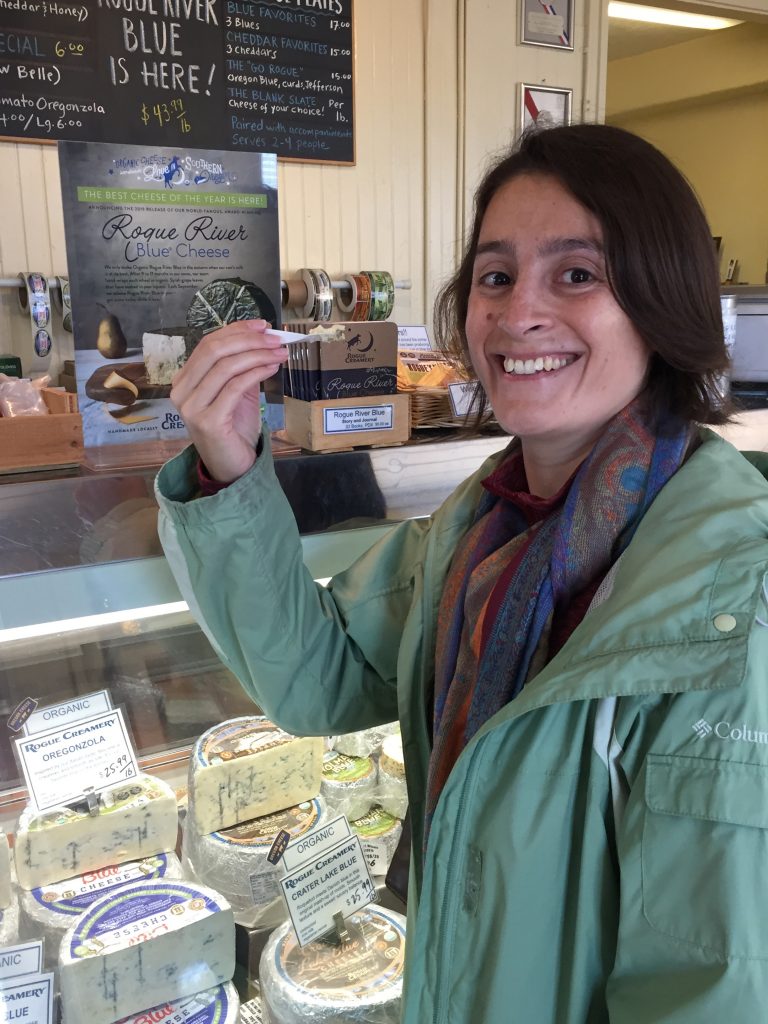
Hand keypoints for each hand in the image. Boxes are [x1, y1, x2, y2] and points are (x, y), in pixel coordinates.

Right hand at [170, 319, 287, 483]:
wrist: (231, 467)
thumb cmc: (234, 429)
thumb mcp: (238, 392)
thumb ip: (242, 367)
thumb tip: (262, 338)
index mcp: (184, 380)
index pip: (208, 344)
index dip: (236, 330)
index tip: (263, 325)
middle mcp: (181, 391)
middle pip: (214, 350)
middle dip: (249, 340)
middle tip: (275, 338)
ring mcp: (191, 407)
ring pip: (225, 366)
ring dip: (257, 354)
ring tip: (280, 353)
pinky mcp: (208, 421)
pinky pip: (235, 387)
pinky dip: (256, 372)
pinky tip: (272, 368)